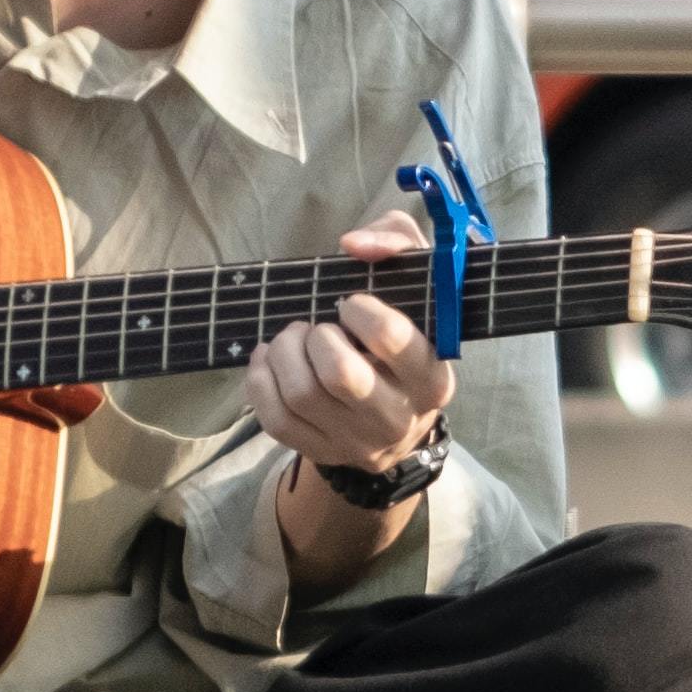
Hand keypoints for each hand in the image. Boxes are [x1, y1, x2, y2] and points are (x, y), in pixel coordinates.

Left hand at [250, 211, 453, 490]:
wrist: (400, 415)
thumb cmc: (404, 334)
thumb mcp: (417, 278)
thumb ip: (396, 241)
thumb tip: (353, 244)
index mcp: (432, 379)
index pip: (392, 340)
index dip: (361, 312)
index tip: (351, 304)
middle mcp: (399, 418)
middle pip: (340, 375)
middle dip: (316, 338)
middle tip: (317, 327)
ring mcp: (357, 441)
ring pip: (300, 395)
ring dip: (284, 353)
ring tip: (293, 339)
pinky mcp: (320, 451)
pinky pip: (275, 419)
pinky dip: (260, 380)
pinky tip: (270, 360)